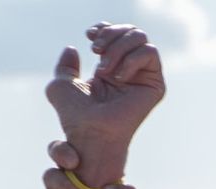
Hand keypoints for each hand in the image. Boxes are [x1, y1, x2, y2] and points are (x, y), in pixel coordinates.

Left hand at [44, 22, 163, 186]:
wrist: (90, 133)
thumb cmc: (75, 116)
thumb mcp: (60, 85)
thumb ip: (65, 66)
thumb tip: (73, 48)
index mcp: (110, 70)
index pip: (117, 34)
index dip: (105, 28)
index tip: (89, 36)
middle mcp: (129, 71)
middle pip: (130, 31)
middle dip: (110, 35)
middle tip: (96, 50)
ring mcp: (143, 78)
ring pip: (140, 38)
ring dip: (118, 48)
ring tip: (103, 68)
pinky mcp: (155, 85)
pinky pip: (150, 52)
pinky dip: (131, 59)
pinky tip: (118, 77)